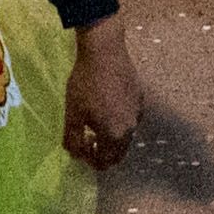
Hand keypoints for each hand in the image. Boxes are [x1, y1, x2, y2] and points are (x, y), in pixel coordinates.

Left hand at [65, 13, 141, 166]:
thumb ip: (73, 140)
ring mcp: (138, 113)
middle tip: (88, 140)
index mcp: (114, 135)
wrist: (105, 51)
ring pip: (126, 136)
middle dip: (103, 152)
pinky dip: (119, 120)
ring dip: (111, 136)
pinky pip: (130, 118)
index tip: (80, 148)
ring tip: (96, 121)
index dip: (90, 160)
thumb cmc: (85, 83)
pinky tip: (107, 104)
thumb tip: (75, 155)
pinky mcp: (141, 99)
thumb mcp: (72, 114)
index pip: (105, 162)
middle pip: (118, 153)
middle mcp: (131, 128)